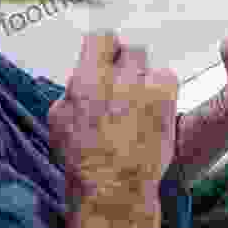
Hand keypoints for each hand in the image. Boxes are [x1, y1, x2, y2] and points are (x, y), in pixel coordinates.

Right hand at [48, 32, 178, 201]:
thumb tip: (84, 74)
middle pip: (131, 49)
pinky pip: (168, 76)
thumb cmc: (85, 161)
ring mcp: (142, 88)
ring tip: (141, 102)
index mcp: (85, 81)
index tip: (109, 55)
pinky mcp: (165, 99)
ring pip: (150, 63)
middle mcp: (115, 79)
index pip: (101, 38)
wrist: (114, 189)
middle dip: (129, 64)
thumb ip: (73, 90)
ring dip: (146, 77)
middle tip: (128, 84)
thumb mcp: (60, 120)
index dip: (106, 47)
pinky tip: (156, 107)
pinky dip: (164, 87)